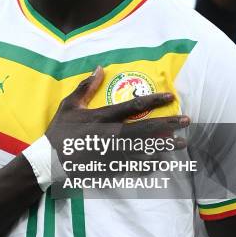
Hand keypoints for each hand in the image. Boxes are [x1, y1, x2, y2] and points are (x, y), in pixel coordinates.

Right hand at [46, 66, 188, 168]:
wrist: (49, 161)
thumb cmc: (59, 131)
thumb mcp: (70, 105)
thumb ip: (86, 87)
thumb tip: (99, 68)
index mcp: (103, 117)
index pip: (134, 106)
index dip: (154, 100)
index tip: (171, 97)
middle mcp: (112, 135)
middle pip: (146, 128)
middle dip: (168, 124)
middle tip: (186, 121)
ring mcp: (113, 154)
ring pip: (145, 149)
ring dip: (165, 146)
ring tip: (181, 143)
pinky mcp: (110, 168)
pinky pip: (135, 166)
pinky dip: (150, 164)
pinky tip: (162, 162)